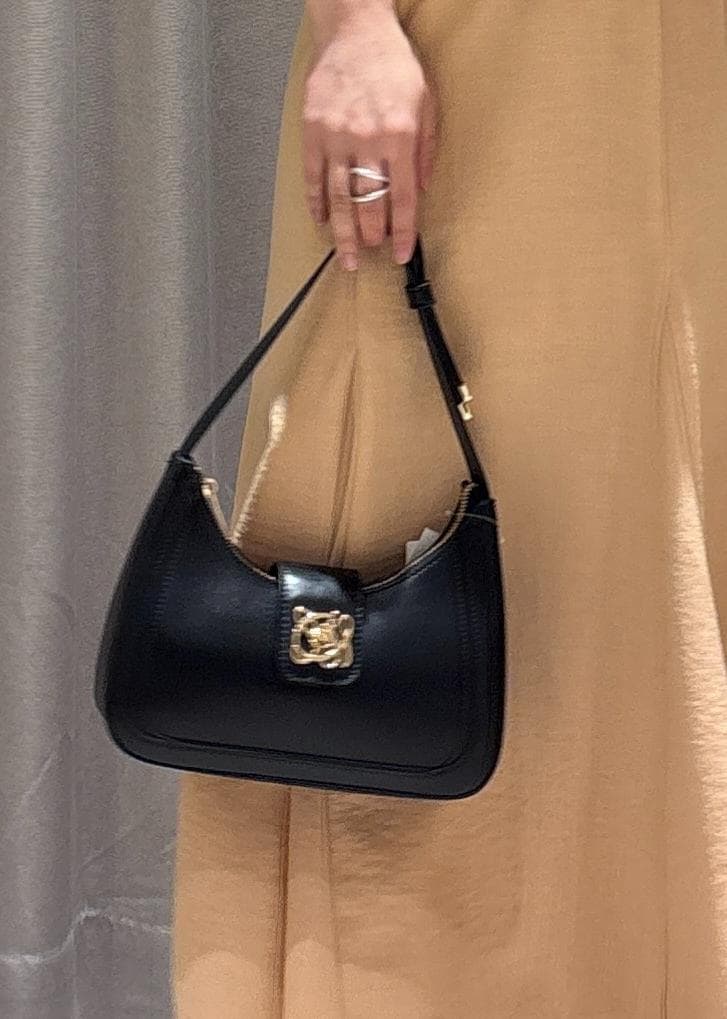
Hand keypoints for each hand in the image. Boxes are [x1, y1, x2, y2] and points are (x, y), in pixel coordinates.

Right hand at [302, 8, 437, 270]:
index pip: (402, 199)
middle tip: (370, 255)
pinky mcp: (313, 130)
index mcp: (399, 137)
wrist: (355, 29)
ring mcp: (336, 136)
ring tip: (346, 256)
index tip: (400, 253)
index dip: (402, 232)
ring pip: (340, 197)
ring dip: (343, 232)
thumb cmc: (392, 63)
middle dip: (370, 236)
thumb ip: (424, 150)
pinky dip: (317, 202)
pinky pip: (313, 176)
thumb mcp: (425, 103)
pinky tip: (321, 220)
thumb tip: (420, 191)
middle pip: (368, 204)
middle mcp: (367, 140)